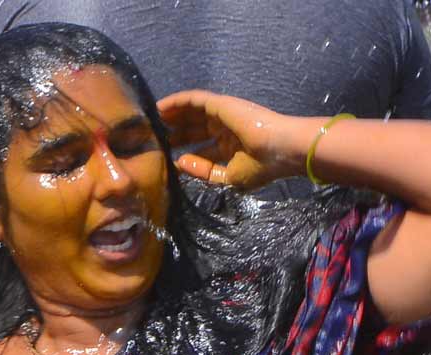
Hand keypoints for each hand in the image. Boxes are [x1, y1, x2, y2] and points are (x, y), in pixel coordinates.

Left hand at [158, 91, 303, 188]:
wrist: (279, 149)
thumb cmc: (260, 166)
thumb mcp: (229, 177)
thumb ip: (204, 172)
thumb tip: (180, 162)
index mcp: (230, 148)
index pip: (202, 150)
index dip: (185, 154)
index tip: (165, 159)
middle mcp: (225, 130)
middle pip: (193, 130)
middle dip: (174, 135)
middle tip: (152, 139)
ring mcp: (222, 115)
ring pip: (191, 113)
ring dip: (172, 116)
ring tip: (150, 121)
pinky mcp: (220, 104)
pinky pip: (193, 99)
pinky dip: (176, 102)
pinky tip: (159, 107)